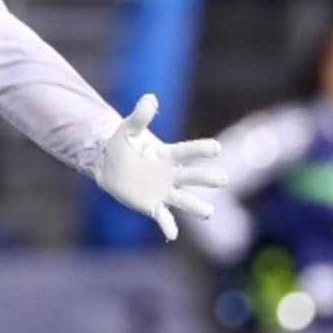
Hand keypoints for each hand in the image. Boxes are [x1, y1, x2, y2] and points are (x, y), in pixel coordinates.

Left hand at [95, 94, 227, 240]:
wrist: (108, 164)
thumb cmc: (122, 144)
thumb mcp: (129, 129)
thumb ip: (140, 116)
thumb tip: (150, 98)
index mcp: (167, 154)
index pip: (187, 151)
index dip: (201, 149)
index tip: (216, 148)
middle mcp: (171, 174)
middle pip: (192, 176)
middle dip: (206, 178)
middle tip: (223, 180)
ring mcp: (164, 191)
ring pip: (184, 199)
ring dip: (196, 207)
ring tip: (209, 213)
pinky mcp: (153, 206)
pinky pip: (163, 217)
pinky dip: (168, 226)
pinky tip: (172, 235)